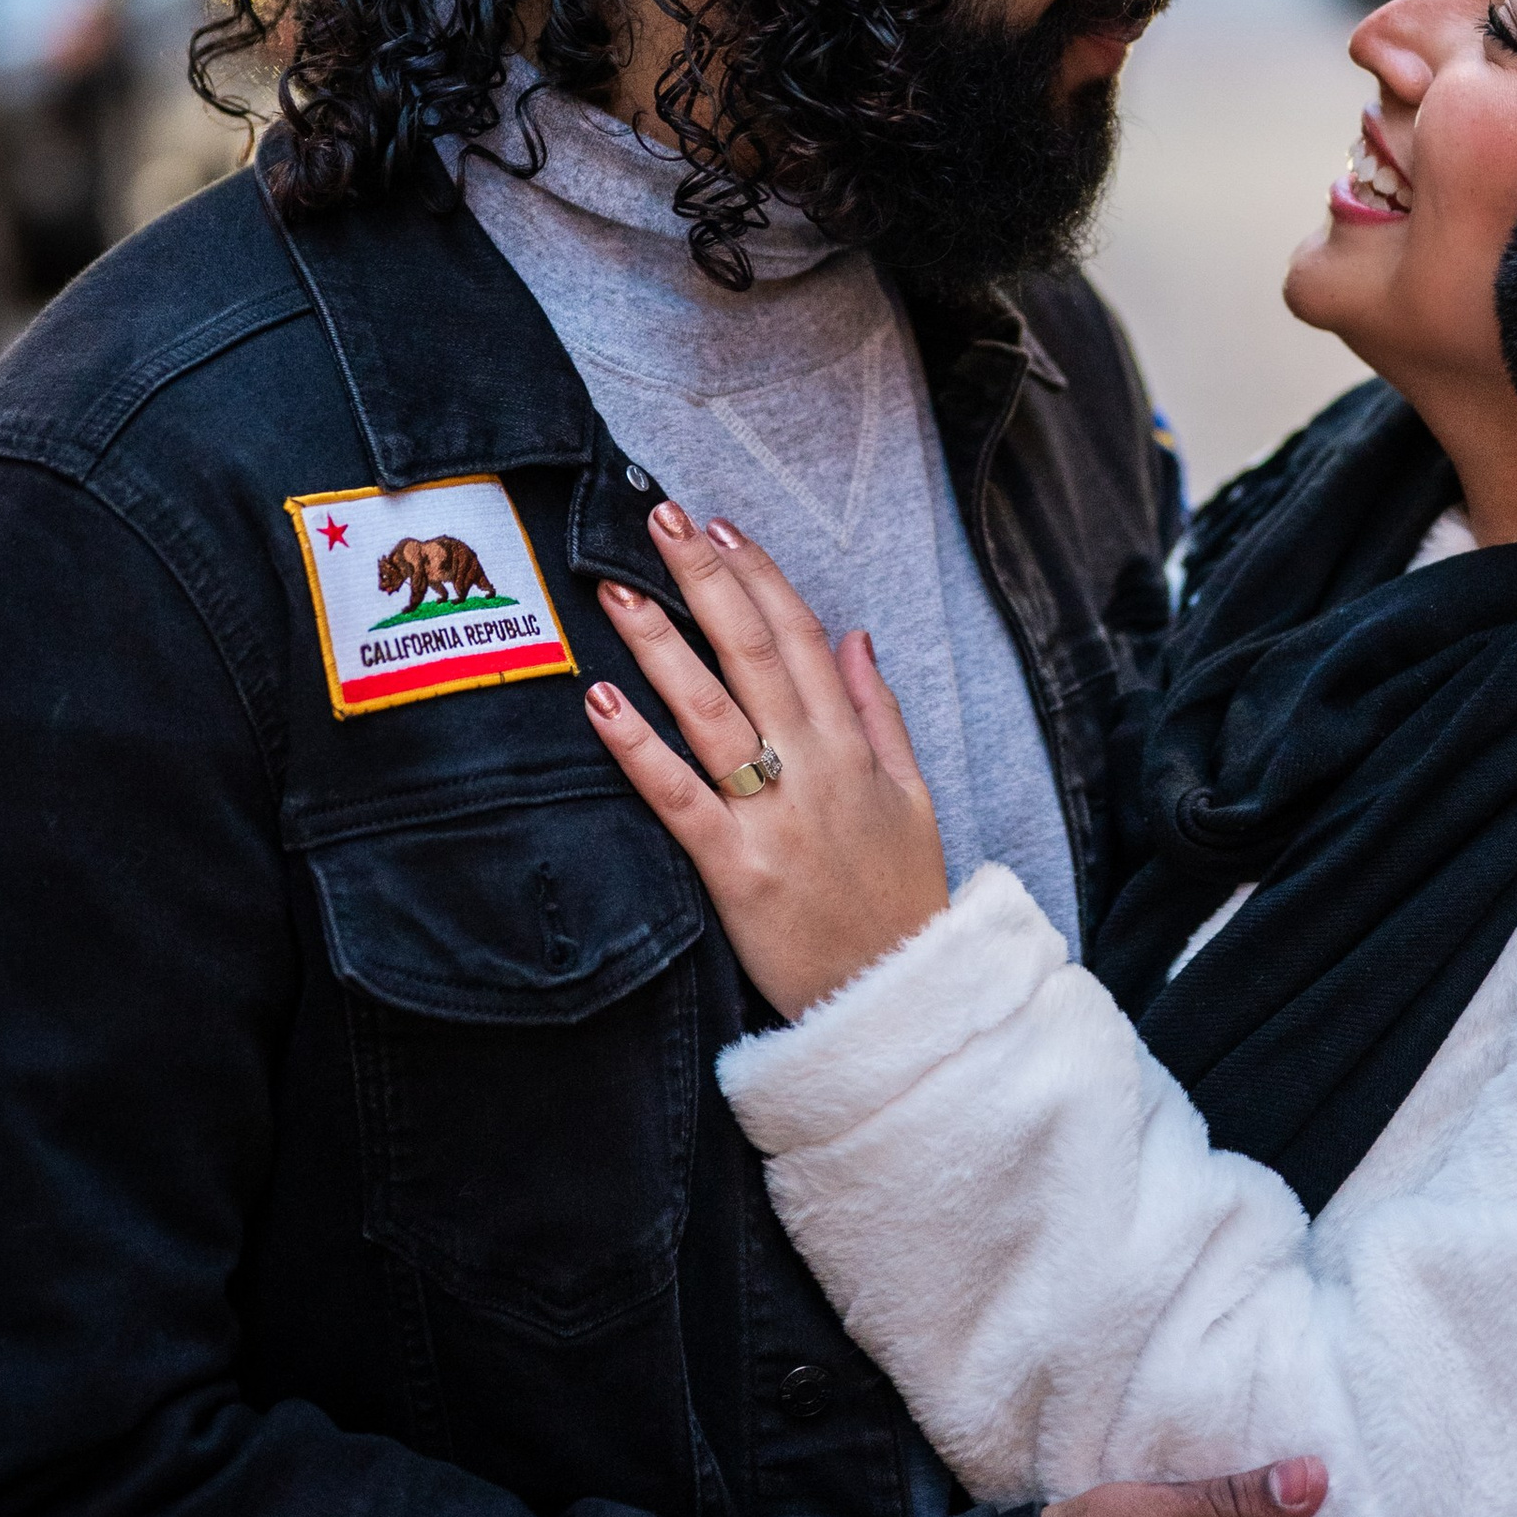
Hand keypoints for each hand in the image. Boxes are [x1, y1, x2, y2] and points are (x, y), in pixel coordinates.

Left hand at [585, 506, 950, 1016]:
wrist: (898, 997)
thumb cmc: (900, 897)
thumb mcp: (913, 795)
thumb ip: (881, 711)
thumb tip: (856, 634)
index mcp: (852, 746)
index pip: (802, 637)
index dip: (758, 576)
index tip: (718, 526)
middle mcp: (813, 768)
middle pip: (753, 653)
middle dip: (706, 580)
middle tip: (659, 520)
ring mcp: (774, 817)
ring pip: (711, 711)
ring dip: (661, 644)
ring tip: (618, 589)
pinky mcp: (736, 869)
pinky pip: (679, 798)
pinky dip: (640, 749)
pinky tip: (603, 702)